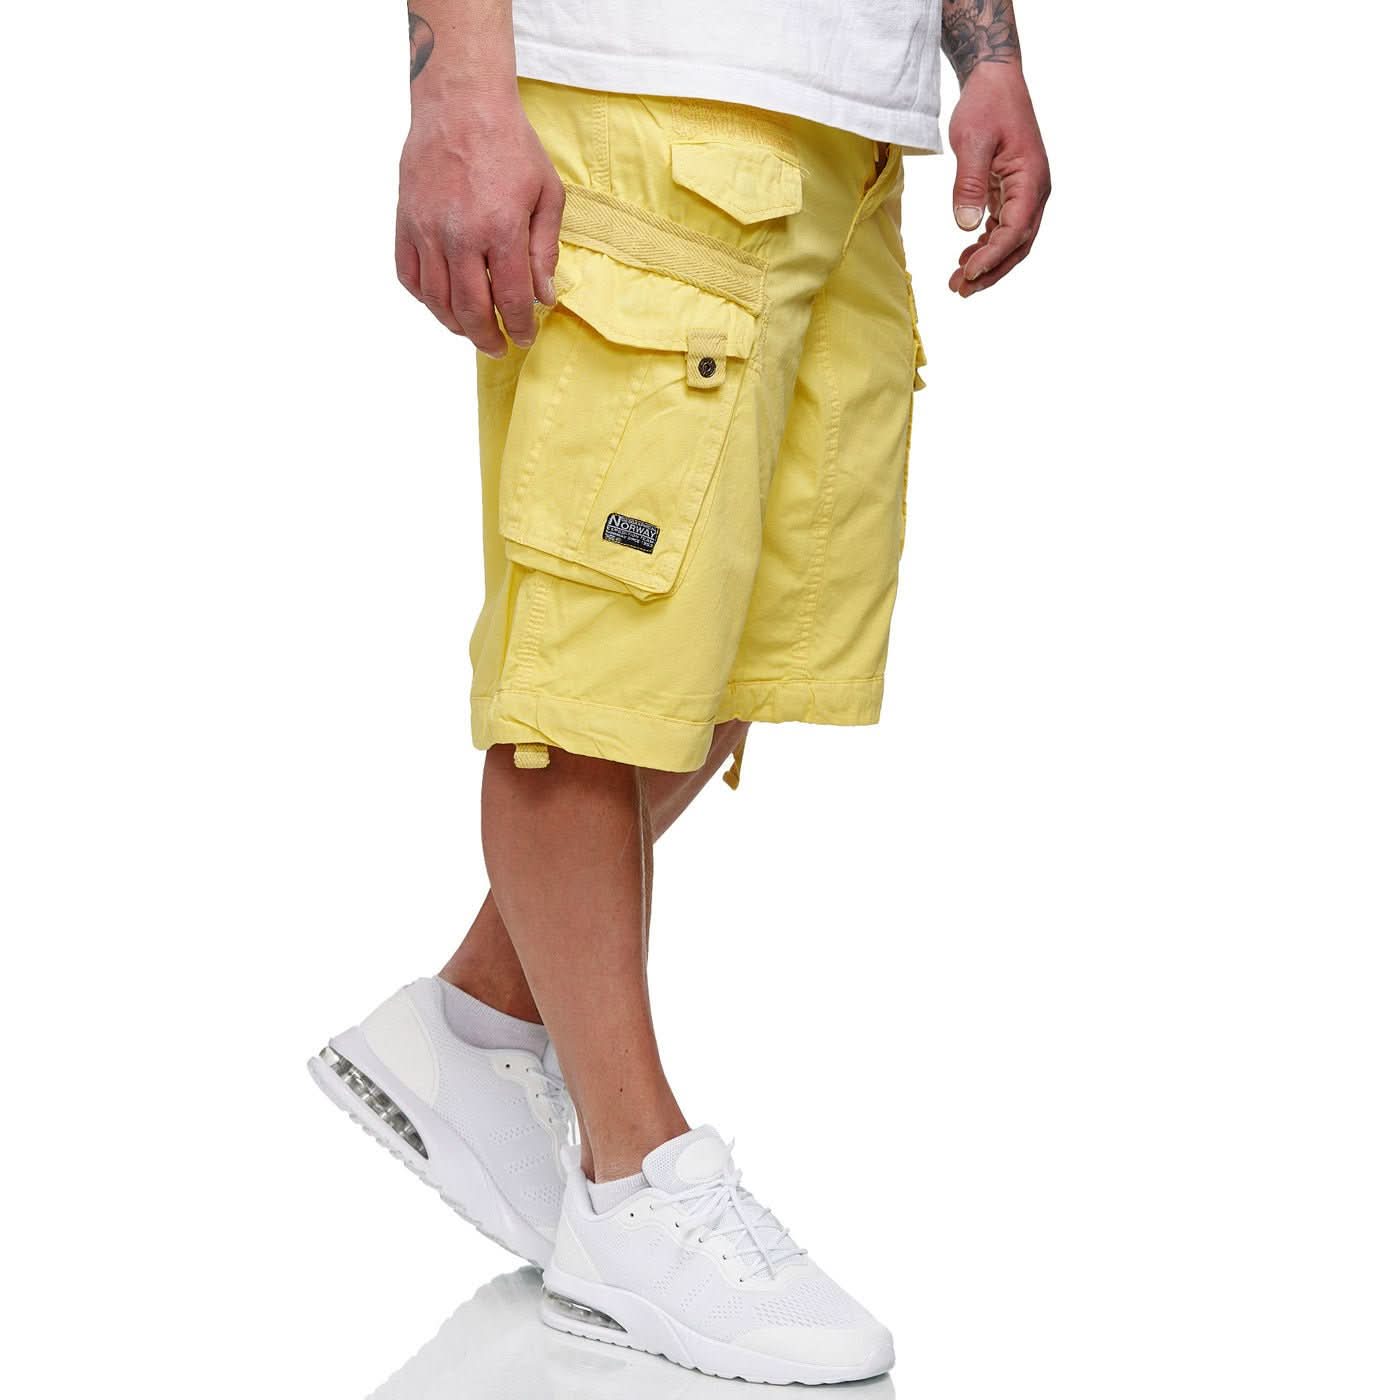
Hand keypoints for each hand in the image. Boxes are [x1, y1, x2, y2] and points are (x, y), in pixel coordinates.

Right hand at [395, 97, 563, 353]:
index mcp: (500, 229)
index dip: (518, 328)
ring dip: (455, 324)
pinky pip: (409, 275)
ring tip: (472, 331)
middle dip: (486, 337)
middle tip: (498, 347)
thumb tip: (544, 297)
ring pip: (436, 299)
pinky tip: (441, 303)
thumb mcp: (546, 195)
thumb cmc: (510, 146)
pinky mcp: (405, 221)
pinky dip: (425, 298)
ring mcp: (427, 229)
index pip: (510, 299)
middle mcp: (460, 235)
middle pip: (470, 309)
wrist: (460, 104)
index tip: (524, 339)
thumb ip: (544, 250)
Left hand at [946, 65, 1050, 296]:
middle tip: (961, 290)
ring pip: (1012, 240)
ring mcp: (1026, 192)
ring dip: (987, 262)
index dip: (992, 257)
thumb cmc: (985, 105)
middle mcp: (1035, 190)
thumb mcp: (971, 142)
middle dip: (991, 271)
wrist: (994, 81)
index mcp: (1032, 180)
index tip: (967, 274)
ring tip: (958, 280)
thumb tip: (967, 226)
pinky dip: (987, 245)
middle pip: (1018, 244)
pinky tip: (966, 257)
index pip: (1015, 231)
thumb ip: (969, 185)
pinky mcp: (1013, 191)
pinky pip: (1004, 228)